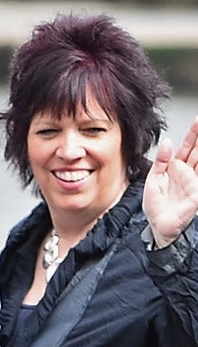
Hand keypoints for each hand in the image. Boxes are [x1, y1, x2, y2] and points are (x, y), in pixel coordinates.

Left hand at [145, 114, 197, 247]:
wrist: (158, 224)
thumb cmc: (156, 206)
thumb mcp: (153, 179)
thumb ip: (160, 161)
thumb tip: (167, 143)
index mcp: (174, 168)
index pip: (186, 147)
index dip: (192, 134)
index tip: (197, 121)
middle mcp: (187, 172)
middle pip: (197, 150)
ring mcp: (194, 180)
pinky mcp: (197, 191)